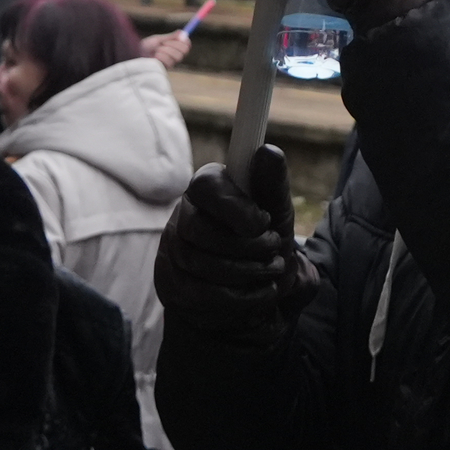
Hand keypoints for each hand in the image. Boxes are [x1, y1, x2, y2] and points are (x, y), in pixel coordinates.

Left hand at [140, 32, 189, 68]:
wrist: (135, 56)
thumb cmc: (145, 47)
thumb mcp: (158, 40)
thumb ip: (170, 37)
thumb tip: (182, 33)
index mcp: (173, 47)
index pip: (186, 45)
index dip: (185, 41)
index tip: (180, 37)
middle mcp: (174, 56)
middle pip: (184, 51)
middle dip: (175, 45)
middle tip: (165, 42)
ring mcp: (170, 63)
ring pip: (177, 56)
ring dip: (167, 50)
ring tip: (157, 50)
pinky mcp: (165, 69)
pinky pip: (170, 62)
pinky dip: (163, 56)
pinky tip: (155, 56)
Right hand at [152, 144, 316, 342]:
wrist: (261, 290)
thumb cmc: (267, 241)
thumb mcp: (279, 212)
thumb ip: (274, 184)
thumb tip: (268, 152)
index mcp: (207, 188)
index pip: (206, 185)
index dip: (236, 207)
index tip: (263, 222)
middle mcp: (183, 216)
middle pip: (199, 229)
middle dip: (246, 245)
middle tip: (274, 248)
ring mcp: (171, 252)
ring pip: (199, 264)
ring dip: (246, 271)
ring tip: (271, 270)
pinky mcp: (170, 286)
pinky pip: (199, 295)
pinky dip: (239, 297)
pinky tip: (259, 293)